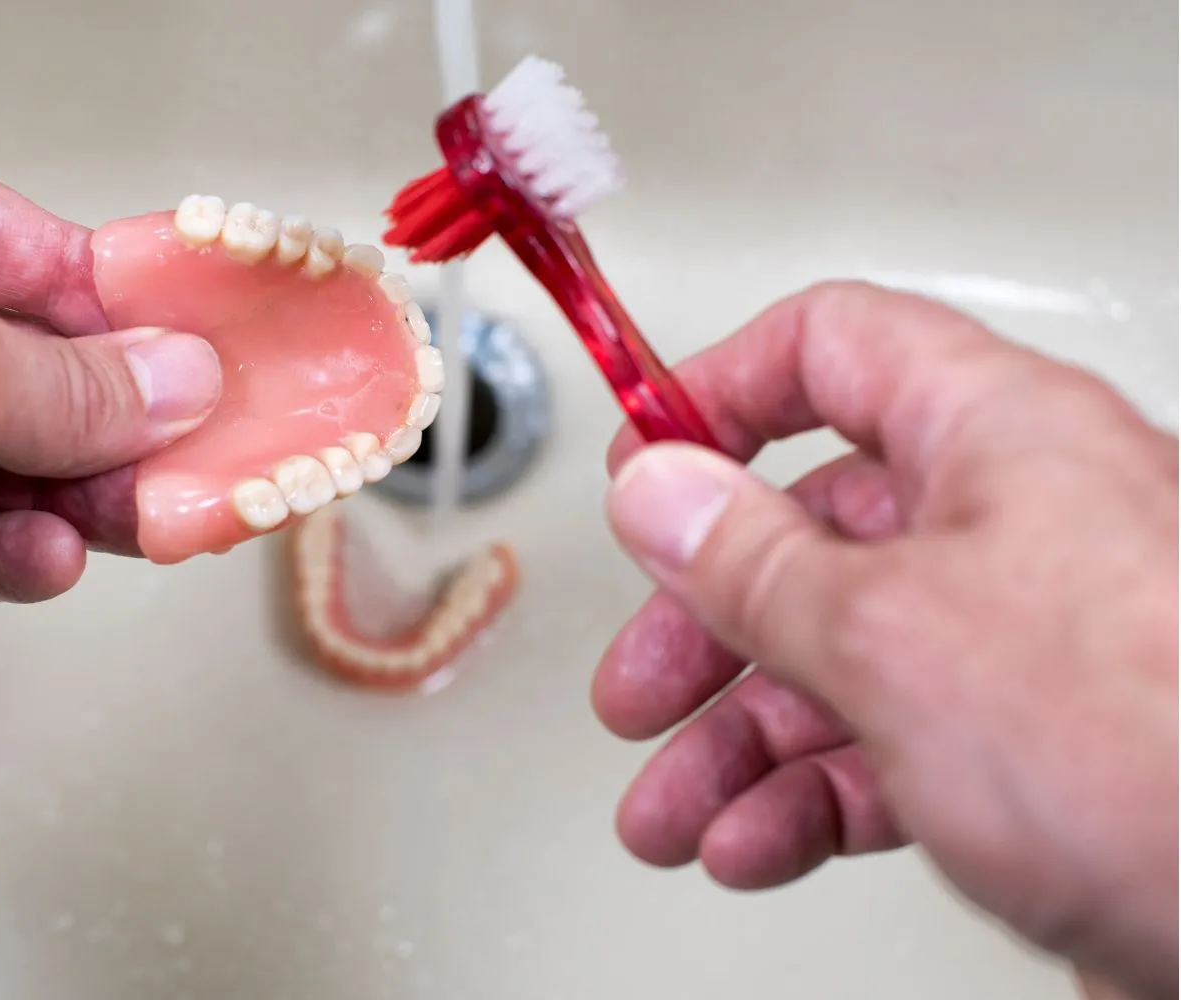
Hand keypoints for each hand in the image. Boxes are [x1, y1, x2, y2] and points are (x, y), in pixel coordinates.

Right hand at [598, 282, 1176, 998]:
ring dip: (739, 742)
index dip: (719, 394)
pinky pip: (890, 748)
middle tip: (641, 688)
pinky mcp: (1040, 748)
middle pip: (812, 535)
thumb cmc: (1161, 745)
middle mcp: (1016, 523)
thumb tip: (661, 492)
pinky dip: (808, 798)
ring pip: (840, 660)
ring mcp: (1028, 642)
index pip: (831, 350)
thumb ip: (753, 560)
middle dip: (705, 625)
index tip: (643, 465)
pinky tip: (757, 843)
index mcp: (998, 435)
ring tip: (676, 812)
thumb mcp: (894, 635)